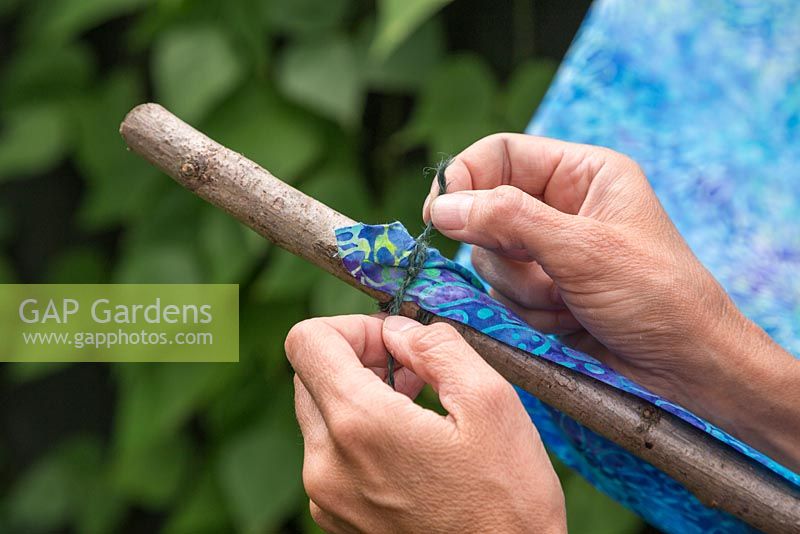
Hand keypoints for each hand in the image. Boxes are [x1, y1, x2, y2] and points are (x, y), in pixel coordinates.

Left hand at [285, 314, 565, 532]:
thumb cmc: (508, 501)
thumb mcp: (491, 402)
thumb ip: (437, 346)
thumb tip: (398, 328)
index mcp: (359, 425)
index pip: (306, 341)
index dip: (351, 326)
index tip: (394, 342)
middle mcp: (326, 463)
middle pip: (309, 375)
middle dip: (357, 359)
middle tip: (411, 372)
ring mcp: (326, 496)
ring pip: (319, 413)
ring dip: (359, 396)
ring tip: (415, 409)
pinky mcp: (335, 518)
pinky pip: (328, 453)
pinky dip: (358, 435)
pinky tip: (408, 447)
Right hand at [425, 133, 799, 470]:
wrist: (687, 368)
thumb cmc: (656, 295)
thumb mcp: (583, 249)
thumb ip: (509, 220)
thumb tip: (441, 206)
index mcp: (581, 174)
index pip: (501, 154)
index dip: (464, 179)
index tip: (437, 213)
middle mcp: (559, 207)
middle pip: (486, 211)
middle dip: (507, 252)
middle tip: (539, 273)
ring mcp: (548, 253)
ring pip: (489, 261)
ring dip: (521, 290)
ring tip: (567, 303)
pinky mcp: (541, 293)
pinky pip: (501, 295)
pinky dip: (526, 313)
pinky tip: (566, 321)